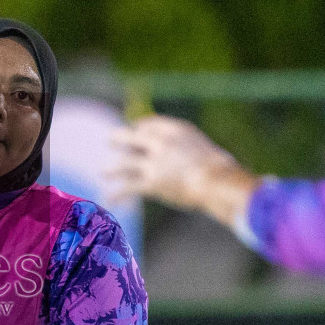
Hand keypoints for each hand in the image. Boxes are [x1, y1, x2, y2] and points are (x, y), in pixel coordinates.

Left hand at [107, 115, 257, 227]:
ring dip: (112, 169)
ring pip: (125, 163)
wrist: (218, 181)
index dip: (140, 128)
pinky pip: (128, 188)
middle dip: (119, 138)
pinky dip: (117, 195)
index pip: (149, 124)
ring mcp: (155, 163)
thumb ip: (189, 150)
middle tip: (110, 140)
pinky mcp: (152, 183)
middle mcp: (161, 143)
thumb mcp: (204, 150)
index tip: (135, 130)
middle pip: (132, 137)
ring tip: (103, 172)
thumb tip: (186, 158)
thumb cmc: (220, 169)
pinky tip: (108, 200)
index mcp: (176, 130)